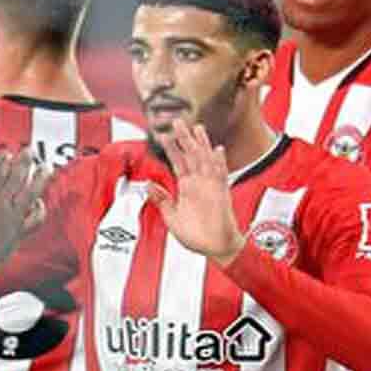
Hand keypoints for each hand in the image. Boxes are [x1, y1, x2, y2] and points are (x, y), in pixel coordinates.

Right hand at [0, 148, 49, 264]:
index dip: (4, 161)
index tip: (7, 154)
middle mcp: (3, 206)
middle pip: (18, 178)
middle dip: (25, 162)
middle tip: (29, 151)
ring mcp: (14, 219)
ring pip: (32, 194)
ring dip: (40, 179)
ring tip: (45, 168)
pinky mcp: (20, 232)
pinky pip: (36, 218)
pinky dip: (40, 209)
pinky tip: (39, 202)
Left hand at [146, 119, 246, 266]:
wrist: (214, 248)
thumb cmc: (196, 235)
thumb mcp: (172, 217)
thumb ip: (162, 200)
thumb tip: (148, 186)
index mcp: (186, 188)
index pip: (178, 162)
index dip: (171, 148)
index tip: (162, 135)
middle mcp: (199, 183)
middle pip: (191, 155)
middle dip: (184, 138)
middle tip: (177, 121)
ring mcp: (211, 187)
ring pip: (205, 160)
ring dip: (201, 144)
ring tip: (197, 128)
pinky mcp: (221, 194)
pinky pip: (221, 176)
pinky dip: (219, 163)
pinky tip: (217, 151)